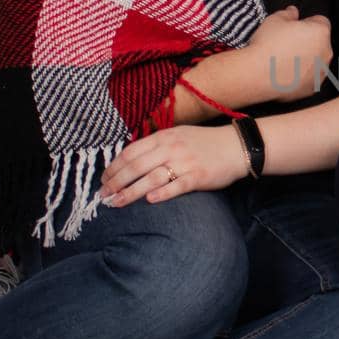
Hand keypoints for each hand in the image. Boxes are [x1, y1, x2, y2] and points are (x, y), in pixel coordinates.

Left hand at [99, 125, 248, 206]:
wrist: (236, 146)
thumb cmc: (205, 143)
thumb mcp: (178, 135)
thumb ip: (156, 145)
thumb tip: (131, 159)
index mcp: (164, 137)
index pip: (131, 152)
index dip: (114, 167)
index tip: (103, 179)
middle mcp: (171, 148)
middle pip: (136, 166)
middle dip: (116, 182)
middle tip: (103, 195)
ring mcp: (185, 162)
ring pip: (151, 178)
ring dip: (131, 192)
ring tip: (117, 202)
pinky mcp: (198, 176)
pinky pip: (176, 186)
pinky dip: (162, 193)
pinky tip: (149, 201)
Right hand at [248, 5, 331, 101]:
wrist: (258, 74)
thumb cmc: (267, 45)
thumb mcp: (275, 20)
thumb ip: (288, 14)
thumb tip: (293, 12)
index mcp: (320, 32)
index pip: (321, 22)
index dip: (307, 22)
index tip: (296, 27)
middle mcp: (326, 52)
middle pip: (320, 42)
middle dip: (308, 41)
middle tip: (288, 43)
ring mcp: (321, 72)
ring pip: (316, 61)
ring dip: (306, 59)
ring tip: (285, 59)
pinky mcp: (313, 88)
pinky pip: (310, 78)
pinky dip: (302, 75)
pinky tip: (286, 73)